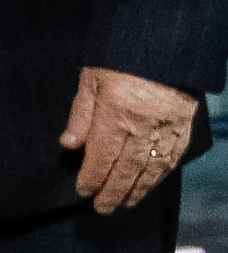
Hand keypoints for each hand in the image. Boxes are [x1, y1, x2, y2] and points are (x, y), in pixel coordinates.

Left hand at [61, 66, 198, 214]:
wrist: (165, 43)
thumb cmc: (121, 59)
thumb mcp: (91, 80)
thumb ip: (81, 115)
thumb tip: (68, 145)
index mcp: (117, 113)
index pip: (102, 156)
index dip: (92, 177)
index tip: (83, 192)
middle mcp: (144, 125)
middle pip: (127, 168)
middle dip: (113, 192)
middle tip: (102, 209)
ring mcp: (168, 126)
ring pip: (152, 167)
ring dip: (137, 189)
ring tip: (125, 203)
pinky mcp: (185, 124)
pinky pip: (173, 156)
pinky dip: (161, 174)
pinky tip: (151, 184)